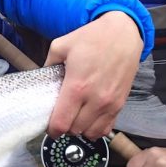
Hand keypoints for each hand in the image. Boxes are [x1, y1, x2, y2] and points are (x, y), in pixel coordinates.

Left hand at [44, 11, 142, 139]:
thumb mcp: (61, 45)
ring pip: (91, 133)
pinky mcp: (120, 104)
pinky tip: (90, 118)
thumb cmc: (93, 37)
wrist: (123, 33)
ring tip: (75, 117)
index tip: (49, 124)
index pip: (61, 123)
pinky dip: (96, 128)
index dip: (52, 129)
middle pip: (75, 131)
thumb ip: (48, 65)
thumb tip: (42, 79)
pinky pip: (107, 128)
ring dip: (80, 129)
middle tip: (61, 116)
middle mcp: (95, 99)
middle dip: (65, 127)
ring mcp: (110, 104)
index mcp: (77, 87)